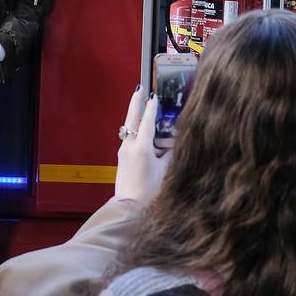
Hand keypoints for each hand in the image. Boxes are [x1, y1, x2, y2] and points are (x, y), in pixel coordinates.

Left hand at [114, 89, 172, 204]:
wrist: (129, 206)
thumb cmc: (149, 191)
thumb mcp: (165, 170)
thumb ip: (170, 154)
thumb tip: (173, 143)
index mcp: (141, 148)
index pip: (146, 122)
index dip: (151, 108)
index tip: (154, 96)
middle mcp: (129, 146)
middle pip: (131, 119)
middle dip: (135, 103)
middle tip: (139, 89)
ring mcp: (123, 151)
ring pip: (129, 128)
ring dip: (136, 117)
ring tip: (142, 105)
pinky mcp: (122, 157)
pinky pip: (129, 138)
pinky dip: (136, 131)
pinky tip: (143, 131)